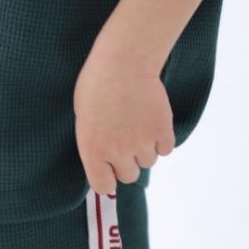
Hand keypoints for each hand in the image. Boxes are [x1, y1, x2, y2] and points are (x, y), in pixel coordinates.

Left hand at [73, 53, 174, 193]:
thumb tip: (102, 153)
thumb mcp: (83, 112)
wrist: (124, 62)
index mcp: (93, 148)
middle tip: (124, 138)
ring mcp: (142, 143)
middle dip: (127, 161)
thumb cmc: (97, 81)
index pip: (103, 186)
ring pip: (148, 162)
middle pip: (129, 175)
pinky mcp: (163, 131)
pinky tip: (151, 120)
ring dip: (144, 148)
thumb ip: (93, 138)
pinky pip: (166, 149)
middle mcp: (118, 152)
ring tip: (137, 123)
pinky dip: (161, 139)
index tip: (108, 169)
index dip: (106, 177)